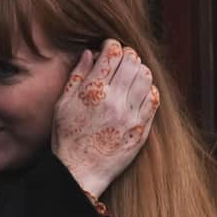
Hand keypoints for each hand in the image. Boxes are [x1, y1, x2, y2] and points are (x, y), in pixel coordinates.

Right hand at [51, 39, 159, 197]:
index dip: (111, 45)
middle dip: (127, 54)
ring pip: (146, 77)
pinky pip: (154, 99)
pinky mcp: (142, 128)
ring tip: (130, 73)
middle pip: (132, 61)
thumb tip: (89, 53)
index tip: (108, 46)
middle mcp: (114, 100)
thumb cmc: (67, 137)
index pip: (112, 53)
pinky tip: (139, 89)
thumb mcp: (62, 104)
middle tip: (120, 57)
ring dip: (139, 69)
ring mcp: (131, 115)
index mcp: (92, 91)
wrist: (80, 171)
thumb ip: (77, 76)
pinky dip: (148, 88)